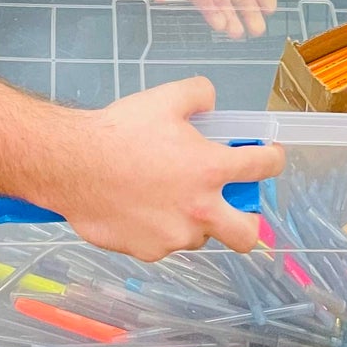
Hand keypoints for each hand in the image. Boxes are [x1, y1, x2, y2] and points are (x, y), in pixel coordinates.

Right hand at [61, 77, 284, 259]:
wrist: (73, 165)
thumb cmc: (120, 131)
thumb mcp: (165, 98)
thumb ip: (198, 95)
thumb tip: (210, 101)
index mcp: (210, 169)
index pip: (261, 167)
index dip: (274, 158)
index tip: (271, 157)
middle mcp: (199, 210)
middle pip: (248, 234)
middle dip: (251, 222)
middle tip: (236, 206)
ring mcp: (173, 236)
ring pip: (200, 235)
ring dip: (195, 219)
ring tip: (168, 196)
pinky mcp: (147, 252)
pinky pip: (165, 242)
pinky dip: (160, 227)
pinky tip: (140, 206)